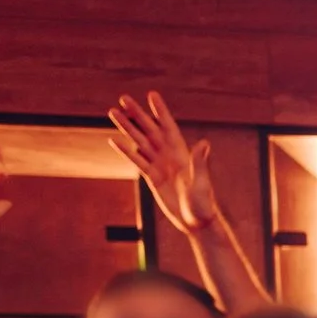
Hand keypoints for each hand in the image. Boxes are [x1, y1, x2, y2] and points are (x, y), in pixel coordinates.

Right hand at [109, 91, 221, 233]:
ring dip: (127, 128)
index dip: (160, 111)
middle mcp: (169, 156)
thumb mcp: (202, 182)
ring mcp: (159, 166)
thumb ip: (199, 162)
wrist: (196, 222)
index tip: (151, 95)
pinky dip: (125, 151)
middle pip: (149, 129)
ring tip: (113, 112)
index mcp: (182, 153)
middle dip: (137, 114)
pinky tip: (114, 140)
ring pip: (139, 142)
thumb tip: (203, 143)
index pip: (168, 126)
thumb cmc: (204, 204)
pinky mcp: (152, 179)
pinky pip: (136, 162)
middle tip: (123, 97)